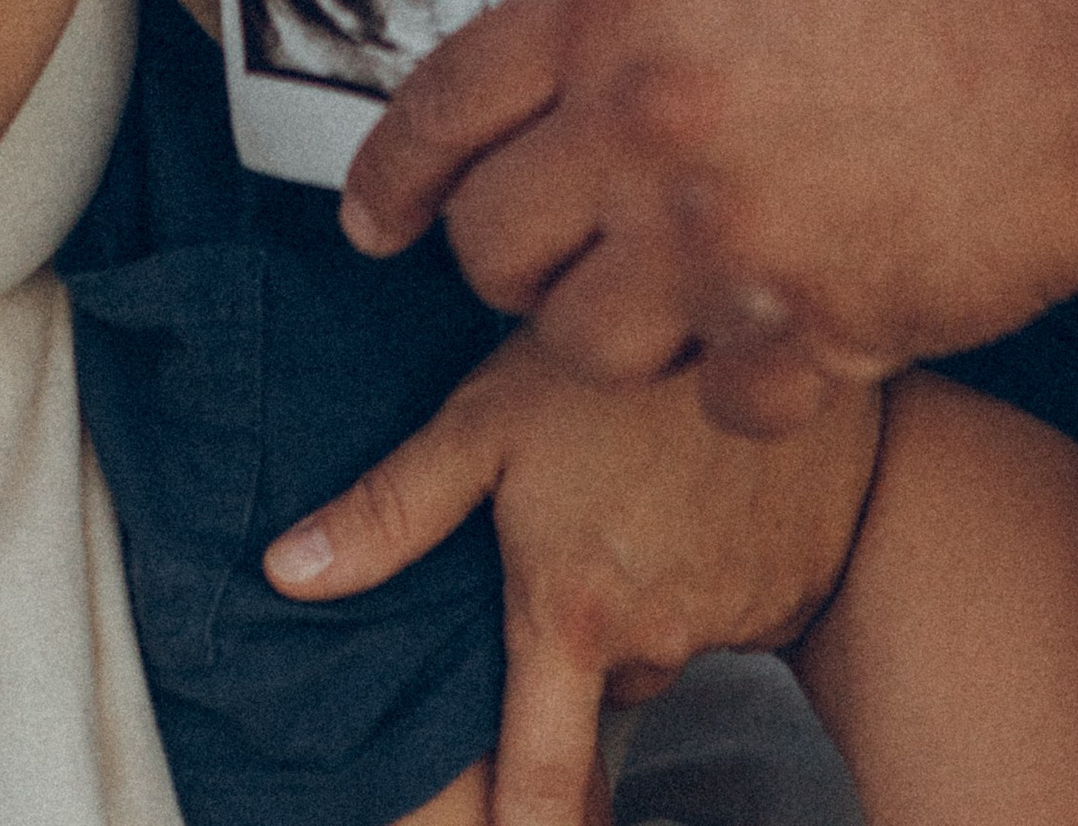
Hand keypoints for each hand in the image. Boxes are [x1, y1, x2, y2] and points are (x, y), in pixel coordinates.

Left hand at [263, 329, 882, 825]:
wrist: (766, 300)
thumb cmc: (620, 361)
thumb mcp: (492, 414)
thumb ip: (395, 508)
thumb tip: (287, 573)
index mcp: (571, 614)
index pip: (547, 792)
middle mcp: (654, 640)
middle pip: (600, 697)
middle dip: (581, 654)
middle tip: (576, 537)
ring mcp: (730, 620)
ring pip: (659, 646)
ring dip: (640, 601)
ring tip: (632, 489)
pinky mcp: (789, 592)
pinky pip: (730, 610)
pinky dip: (708, 570)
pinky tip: (695, 490)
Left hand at [341, 0, 1077, 435]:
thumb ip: (651, 9)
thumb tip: (576, 66)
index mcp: (629, 6)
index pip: (446, 101)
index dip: (392, 172)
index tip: (374, 218)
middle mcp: (648, 123)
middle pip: (490, 250)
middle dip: (513, 261)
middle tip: (565, 248)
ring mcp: (720, 240)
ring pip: (582, 346)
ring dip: (624, 327)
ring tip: (691, 282)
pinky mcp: (801, 335)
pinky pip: (715, 402)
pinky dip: (747, 379)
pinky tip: (799, 315)